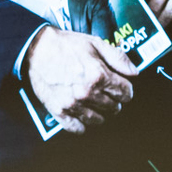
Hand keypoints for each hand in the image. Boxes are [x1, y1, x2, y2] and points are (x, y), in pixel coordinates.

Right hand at [21, 27, 135, 132]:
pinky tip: (82, 114)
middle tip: (107, 93)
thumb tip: (135, 72)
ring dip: (100, 113)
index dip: (126, 89)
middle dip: (114, 100)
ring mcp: (72, 104)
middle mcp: (87, 93)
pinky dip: (82, 124)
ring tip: (95, 103)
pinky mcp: (59, 111)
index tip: (122, 87)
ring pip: (98, 120)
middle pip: (114, 107)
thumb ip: (118, 58)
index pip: (125, 93)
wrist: (36, 49)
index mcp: (99, 75)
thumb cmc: (66, 44)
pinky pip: (77, 128)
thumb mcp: (96, 43)